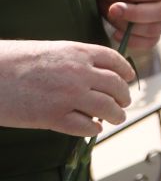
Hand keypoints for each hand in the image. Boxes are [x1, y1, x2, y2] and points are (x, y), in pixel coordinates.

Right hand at [0, 38, 135, 135]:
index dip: (125, 72)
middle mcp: (79, 73)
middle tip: (123, 103)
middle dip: (123, 97)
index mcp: (77, 52)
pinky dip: (94, 129)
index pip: (115, 61)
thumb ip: (72, 61)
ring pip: (108, 109)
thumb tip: (92, 76)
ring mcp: (69, 96)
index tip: (128, 79)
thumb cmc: (9, 61)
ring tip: (114, 118)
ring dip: (116, 115)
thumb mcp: (47, 51)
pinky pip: (87, 126)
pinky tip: (92, 128)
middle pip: (117, 87)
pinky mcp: (54, 117)